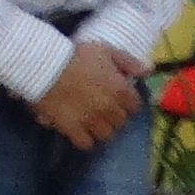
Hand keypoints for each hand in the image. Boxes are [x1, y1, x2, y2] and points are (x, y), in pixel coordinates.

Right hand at [30, 41, 144, 147]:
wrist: (46, 67)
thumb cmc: (77, 55)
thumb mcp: (106, 51)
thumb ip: (129, 62)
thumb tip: (148, 71)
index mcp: (120, 90)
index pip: (135, 106)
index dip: (127, 102)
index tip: (119, 98)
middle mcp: (109, 109)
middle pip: (120, 122)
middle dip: (114, 115)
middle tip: (104, 108)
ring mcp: (91, 121)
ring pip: (105, 134)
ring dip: (101, 128)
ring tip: (92, 121)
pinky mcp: (73, 129)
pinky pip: (85, 143)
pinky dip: (84, 138)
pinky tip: (79, 129)